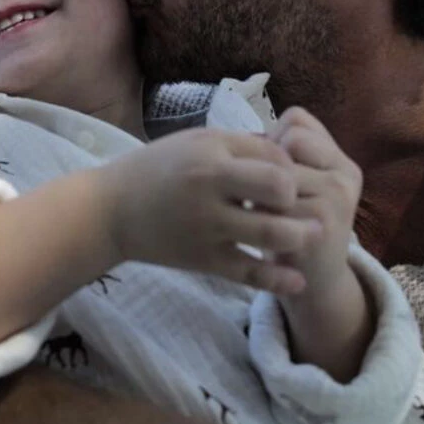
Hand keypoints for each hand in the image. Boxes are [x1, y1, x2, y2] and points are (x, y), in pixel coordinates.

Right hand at [102, 128, 320, 293]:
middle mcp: (210, 185)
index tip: (289, 175)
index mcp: (211, 151)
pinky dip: (277, 280)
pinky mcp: (203, 258)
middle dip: (298, 196)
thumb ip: (239, 146)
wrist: (111, 209)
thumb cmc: (157, 168)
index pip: (273, 155)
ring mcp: (207, 225)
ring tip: (313, 236)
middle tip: (300, 203)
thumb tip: (285, 152)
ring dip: (300, 236)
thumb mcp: (195, 141)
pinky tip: (298, 281)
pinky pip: (249, 271)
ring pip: (272, 233)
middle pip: (279, 188)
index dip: (291, 165)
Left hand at [267, 106, 361, 298]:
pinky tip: (265, 228)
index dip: (273, 138)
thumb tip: (250, 137)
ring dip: (262, 188)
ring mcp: (338, 197)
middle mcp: (346, 174)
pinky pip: (277, 201)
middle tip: (266, 192)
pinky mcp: (322, 224)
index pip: (297, 119)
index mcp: (340, 159)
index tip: (270, 168)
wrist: (313, 283)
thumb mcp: (297, 184)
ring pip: (282, 168)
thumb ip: (283, 155)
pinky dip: (262, 213)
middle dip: (268, 162)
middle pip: (290, 139)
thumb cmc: (292, 224)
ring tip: (265, 210)